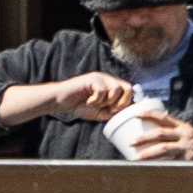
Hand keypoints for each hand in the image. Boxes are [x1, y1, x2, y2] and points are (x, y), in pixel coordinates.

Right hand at [4, 71, 135, 126]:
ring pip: (117, 89)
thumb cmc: (80, 107)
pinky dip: (97, 100)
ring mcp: (100, 77)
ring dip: (109, 101)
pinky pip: (102, 90)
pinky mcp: (91, 78)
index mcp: (111, 86)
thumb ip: (113, 112)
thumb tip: (125, 114)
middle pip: (128, 87)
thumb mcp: (100, 113)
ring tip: (98, 104)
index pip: (129, 91)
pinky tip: (89, 102)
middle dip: (122, 102)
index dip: (126, 103)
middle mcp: (108, 79)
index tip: (114, 111)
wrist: (62, 102)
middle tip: (110, 109)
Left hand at [113, 98, 192, 163]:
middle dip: (143, 137)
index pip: (163, 117)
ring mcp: (186, 148)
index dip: (148, 114)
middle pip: (160, 133)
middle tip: (130, 142)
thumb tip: (148, 134)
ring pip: (163, 149)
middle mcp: (184, 135)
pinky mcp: (188, 160)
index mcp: (182, 126)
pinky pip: (171, 162)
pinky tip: (150, 169)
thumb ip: (172, 132)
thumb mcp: (187, 134)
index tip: (135, 115)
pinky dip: (159, 165)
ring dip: (147, 153)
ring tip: (135, 158)